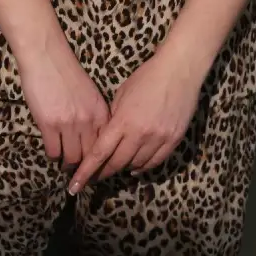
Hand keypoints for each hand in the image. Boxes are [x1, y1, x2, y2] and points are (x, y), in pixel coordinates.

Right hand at [18, 46, 109, 169]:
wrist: (47, 56)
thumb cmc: (67, 73)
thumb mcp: (90, 94)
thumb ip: (95, 115)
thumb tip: (95, 138)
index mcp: (101, 112)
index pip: (106, 146)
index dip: (102, 161)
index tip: (98, 170)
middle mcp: (88, 121)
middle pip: (90, 156)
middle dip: (85, 168)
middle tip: (79, 174)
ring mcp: (69, 124)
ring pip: (71, 158)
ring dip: (67, 164)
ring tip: (65, 164)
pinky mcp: (49, 124)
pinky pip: (53, 152)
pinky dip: (53, 155)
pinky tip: (52, 151)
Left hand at [68, 51, 201, 193]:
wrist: (180, 70)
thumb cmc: (147, 77)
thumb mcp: (122, 94)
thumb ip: (113, 118)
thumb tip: (106, 137)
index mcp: (123, 121)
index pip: (99, 153)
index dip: (86, 172)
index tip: (75, 186)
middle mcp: (140, 134)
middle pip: (117, 163)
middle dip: (103, 173)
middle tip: (94, 178)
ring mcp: (159, 138)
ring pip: (136, 166)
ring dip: (123, 169)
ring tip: (115, 168)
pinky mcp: (174, 140)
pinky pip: (155, 162)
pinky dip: (143, 167)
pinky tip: (135, 168)